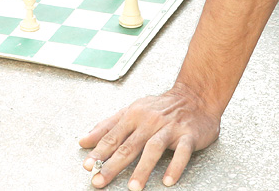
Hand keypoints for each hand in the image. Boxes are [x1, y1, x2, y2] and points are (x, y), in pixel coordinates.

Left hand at [79, 84, 220, 189]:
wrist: (195, 96)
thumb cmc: (160, 107)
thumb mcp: (131, 110)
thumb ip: (107, 126)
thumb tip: (84, 141)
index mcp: (134, 114)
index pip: (113, 136)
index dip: (99, 151)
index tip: (88, 166)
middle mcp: (150, 120)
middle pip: (129, 145)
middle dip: (113, 164)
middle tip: (100, 180)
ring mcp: (170, 128)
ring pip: (154, 148)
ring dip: (143, 168)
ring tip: (133, 187)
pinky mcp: (188, 135)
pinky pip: (182, 152)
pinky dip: (175, 166)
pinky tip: (168, 180)